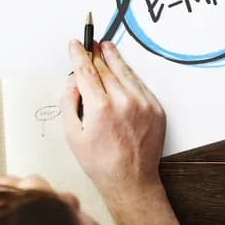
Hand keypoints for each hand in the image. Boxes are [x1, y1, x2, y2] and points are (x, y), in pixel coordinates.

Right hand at [61, 40, 164, 202]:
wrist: (131, 181)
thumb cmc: (101, 162)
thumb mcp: (72, 135)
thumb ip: (69, 103)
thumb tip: (72, 81)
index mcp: (100, 108)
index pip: (86, 70)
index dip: (78, 54)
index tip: (75, 44)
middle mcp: (124, 101)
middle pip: (105, 67)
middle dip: (94, 54)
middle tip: (89, 44)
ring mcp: (143, 104)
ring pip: (125, 71)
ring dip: (114, 57)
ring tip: (106, 47)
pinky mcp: (156, 108)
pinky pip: (139, 84)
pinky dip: (129, 75)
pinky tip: (121, 71)